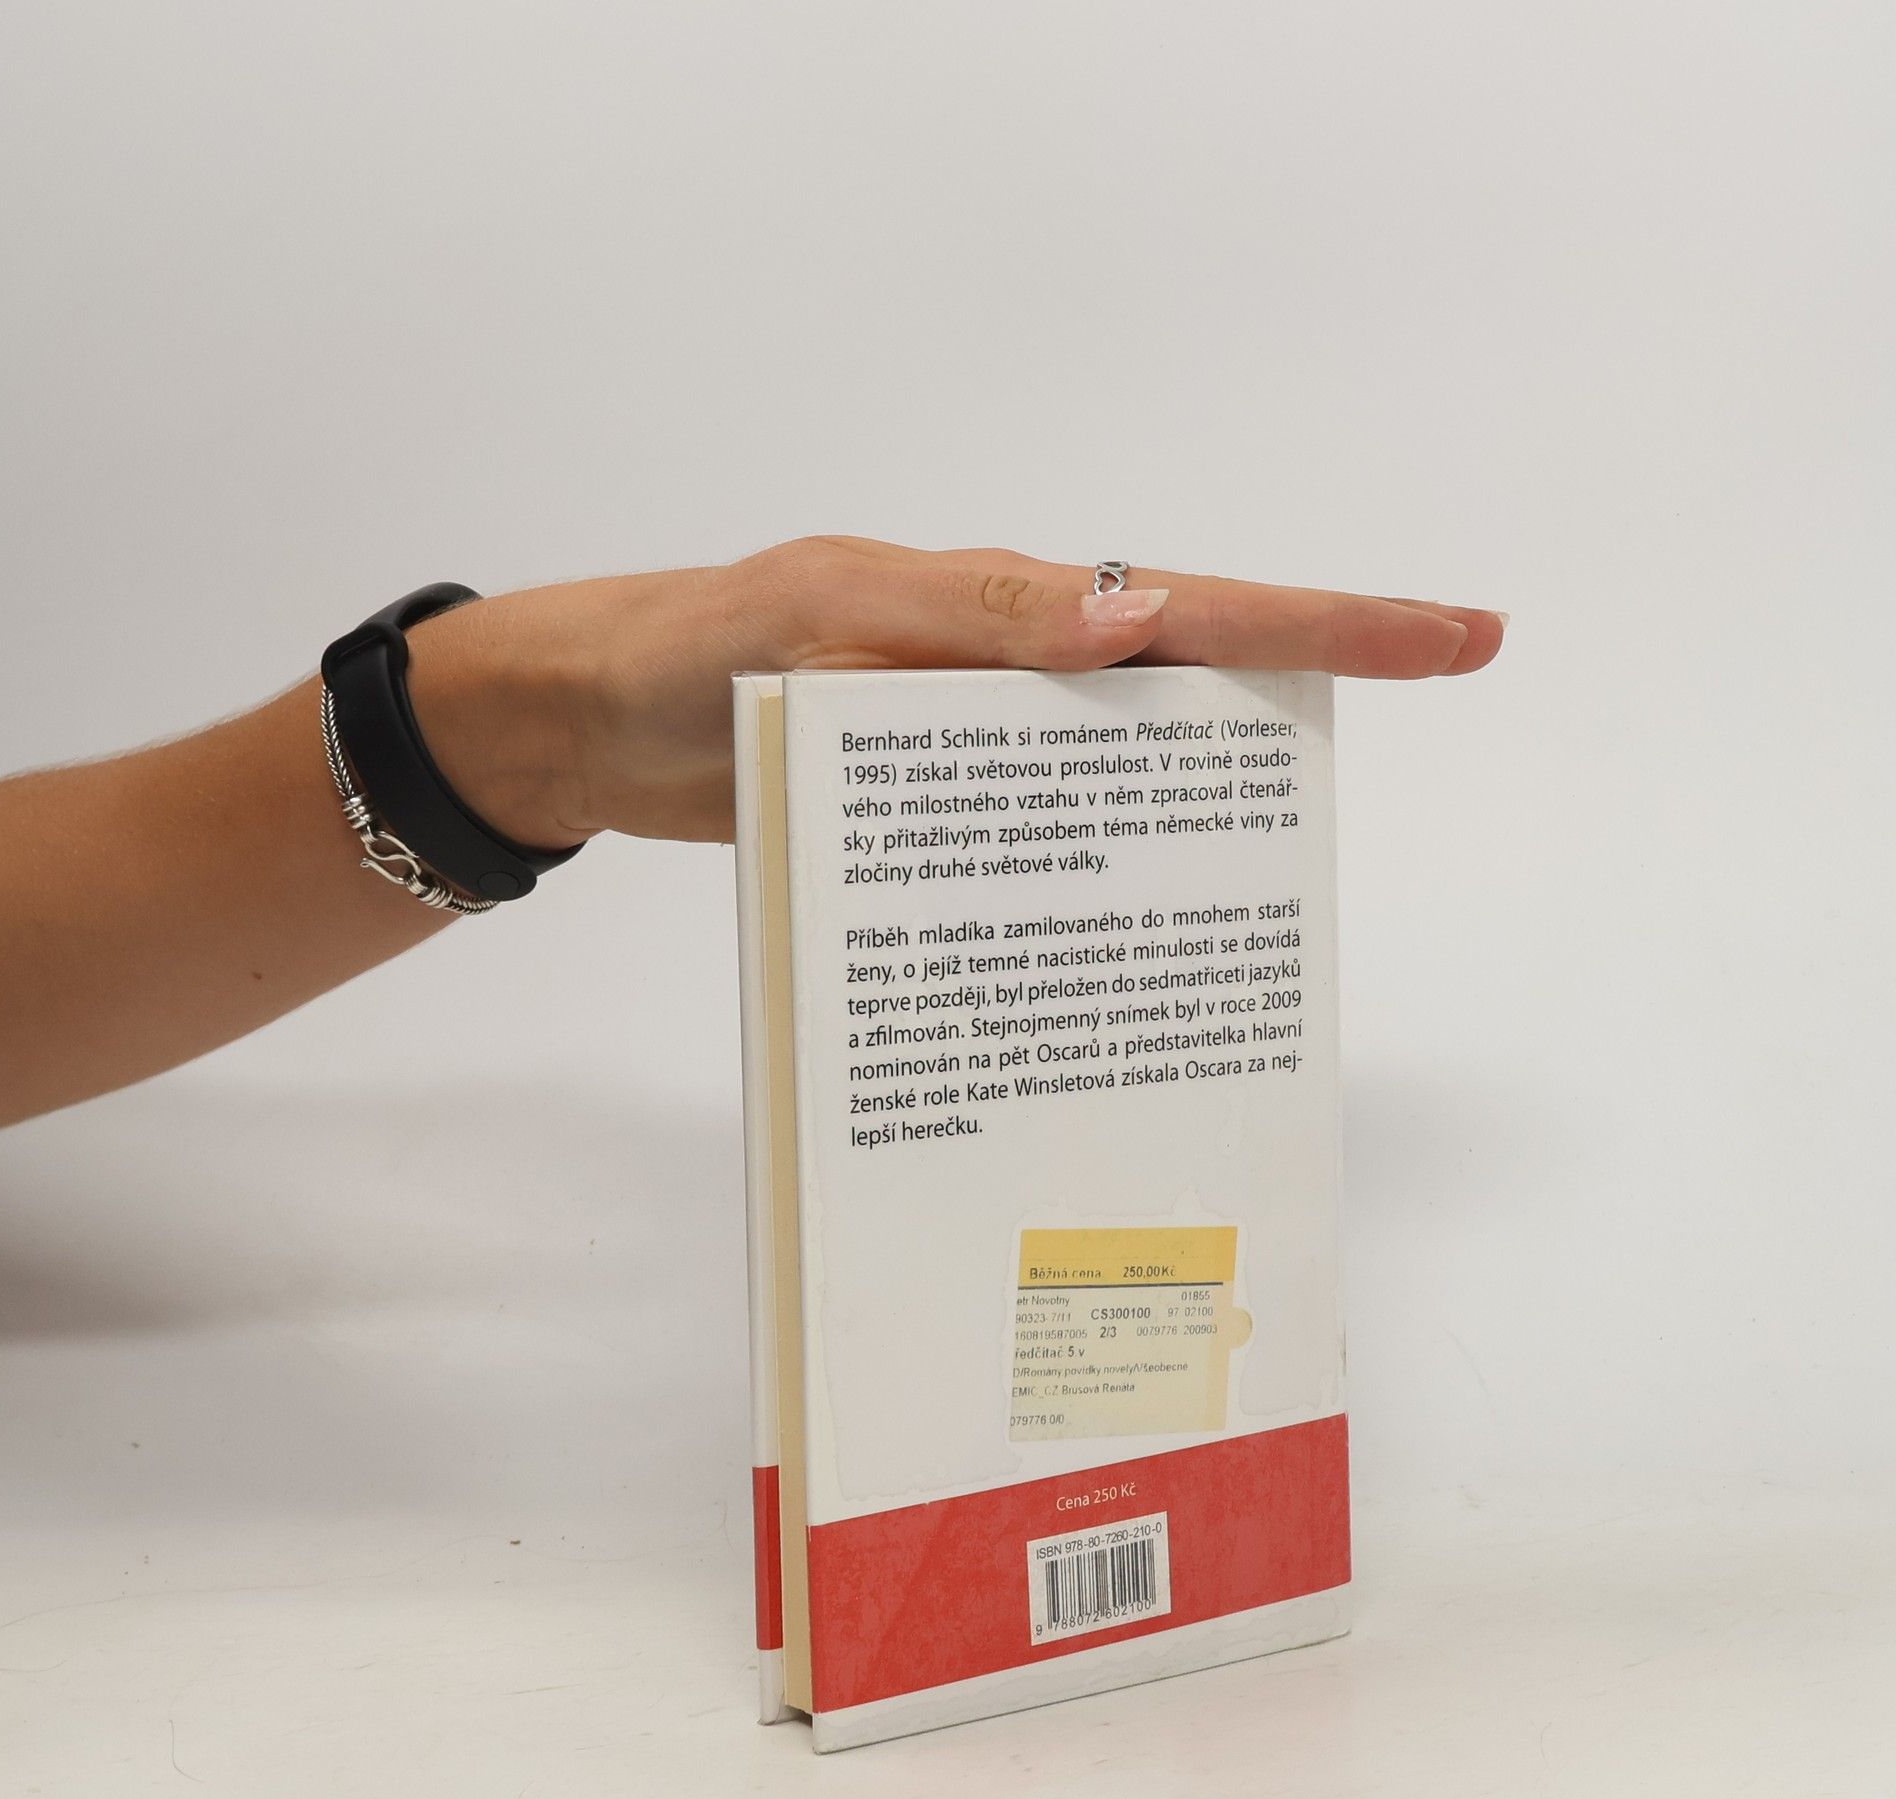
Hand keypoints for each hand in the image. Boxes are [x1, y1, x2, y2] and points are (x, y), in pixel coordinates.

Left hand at [406, 537, 1505, 846]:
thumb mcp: (817, 618)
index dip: (1328, 627)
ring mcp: (974, 750)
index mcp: (1003, 608)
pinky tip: (1113, 939)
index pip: (1193, 611)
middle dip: (1301, 715)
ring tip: (1273, 894)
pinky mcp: (930, 817)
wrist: (595, 725)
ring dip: (1189, 826)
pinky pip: (1033, 844)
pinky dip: (1080, 881)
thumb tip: (1130, 619)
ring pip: (1115, 786)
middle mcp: (1008, 675)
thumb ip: (966, 625)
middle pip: (1186, 696)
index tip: (1456, 637)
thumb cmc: (691, 650)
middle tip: (1403, 755)